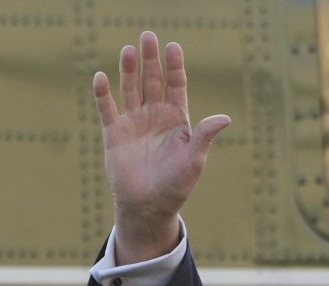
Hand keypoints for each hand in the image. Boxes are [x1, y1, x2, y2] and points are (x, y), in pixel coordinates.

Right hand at [92, 31, 230, 263]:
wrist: (149, 207)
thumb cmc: (176, 186)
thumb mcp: (194, 160)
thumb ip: (205, 136)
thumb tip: (226, 118)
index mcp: (177, 120)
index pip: (176, 87)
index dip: (175, 67)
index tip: (173, 46)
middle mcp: (155, 117)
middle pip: (152, 81)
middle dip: (151, 60)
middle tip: (148, 36)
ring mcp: (134, 123)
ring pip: (130, 89)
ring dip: (128, 70)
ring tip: (129, 49)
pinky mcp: (114, 133)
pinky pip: (107, 108)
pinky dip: (103, 93)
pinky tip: (102, 77)